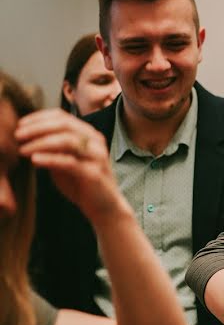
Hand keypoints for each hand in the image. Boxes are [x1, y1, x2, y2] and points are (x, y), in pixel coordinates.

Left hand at [15, 109, 126, 223]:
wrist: (104, 207)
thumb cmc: (82, 183)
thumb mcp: (64, 162)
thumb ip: (52, 149)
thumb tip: (26, 138)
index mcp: (89, 135)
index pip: (62, 117)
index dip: (39, 118)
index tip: (20, 125)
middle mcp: (95, 142)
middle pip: (64, 125)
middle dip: (37, 128)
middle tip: (18, 135)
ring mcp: (97, 157)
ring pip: (67, 141)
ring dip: (41, 143)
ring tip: (22, 150)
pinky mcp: (94, 174)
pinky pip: (70, 162)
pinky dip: (50, 159)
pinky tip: (34, 160)